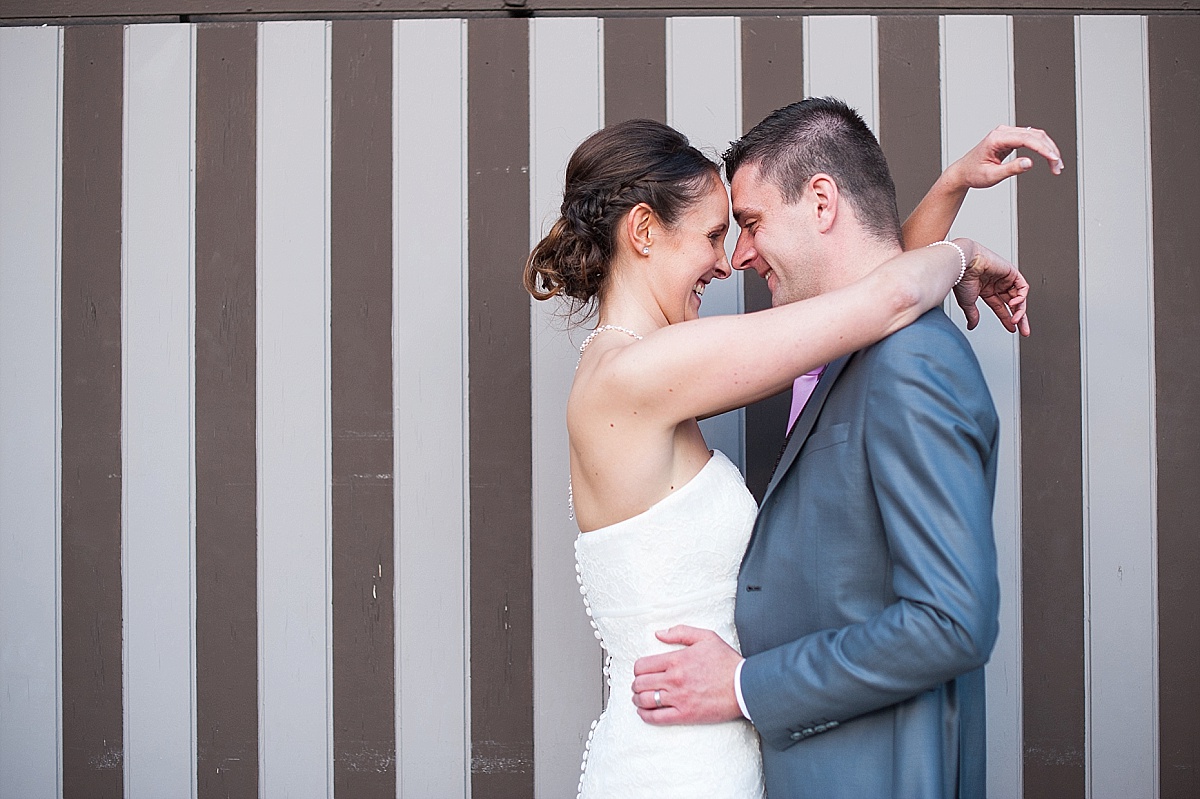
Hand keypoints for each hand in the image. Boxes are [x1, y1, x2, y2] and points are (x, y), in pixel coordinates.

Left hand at [630, 625, 742, 725]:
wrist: (744, 686)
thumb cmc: (727, 662)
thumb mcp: (706, 637)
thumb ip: (680, 632)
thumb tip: (659, 634)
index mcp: (676, 660)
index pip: (642, 665)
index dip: (638, 669)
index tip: (641, 671)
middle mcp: (674, 679)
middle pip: (640, 683)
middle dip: (636, 684)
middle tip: (639, 685)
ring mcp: (678, 698)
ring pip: (645, 700)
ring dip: (637, 699)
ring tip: (639, 698)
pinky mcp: (685, 715)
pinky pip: (657, 718)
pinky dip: (645, 715)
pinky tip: (644, 712)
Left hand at [945, 125, 1063, 188]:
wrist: (963, 172)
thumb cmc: (973, 173)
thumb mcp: (991, 176)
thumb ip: (1011, 169)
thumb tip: (1029, 163)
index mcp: (996, 138)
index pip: (1026, 138)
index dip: (1043, 148)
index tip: (1053, 159)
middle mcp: (1002, 132)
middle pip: (1035, 135)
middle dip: (1050, 150)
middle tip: (1058, 166)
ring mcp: (1007, 134)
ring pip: (1036, 136)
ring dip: (1048, 149)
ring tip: (1056, 165)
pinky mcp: (1010, 138)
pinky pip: (1031, 139)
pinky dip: (1042, 148)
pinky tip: (1049, 158)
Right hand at [952, 239, 1030, 335]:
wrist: (964, 264)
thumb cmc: (962, 278)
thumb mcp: (967, 303)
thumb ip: (972, 315)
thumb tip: (972, 325)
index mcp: (986, 290)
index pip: (1000, 307)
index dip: (1007, 319)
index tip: (1012, 329)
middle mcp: (996, 284)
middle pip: (1013, 303)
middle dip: (1020, 318)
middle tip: (1024, 330)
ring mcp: (1005, 278)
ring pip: (1019, 296)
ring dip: (1020, 310)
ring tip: (1016, 320)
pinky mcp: (1011, 272)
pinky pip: (1022, 286)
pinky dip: (1021, 296)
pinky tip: (1014, 304)